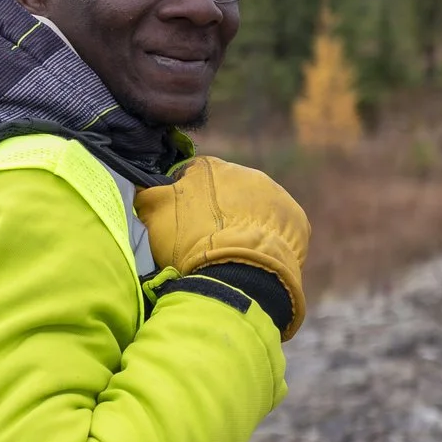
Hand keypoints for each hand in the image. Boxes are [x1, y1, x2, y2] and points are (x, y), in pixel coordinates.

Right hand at [134, 156, 310, 337]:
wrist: (239, 275)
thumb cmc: (192, 244)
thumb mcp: (155, 216)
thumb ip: (148, 194)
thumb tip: (145, 186)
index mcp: (210, 167)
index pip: (192, 175)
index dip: (184, 200)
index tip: (181, 225)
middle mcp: (246, 172)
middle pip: (227, 191)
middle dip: (219, 212)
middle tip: (209, 243)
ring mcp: (276, 195)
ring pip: (255, 208)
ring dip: (246, 225)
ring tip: (235, 255)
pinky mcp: (296, 220)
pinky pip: (279, 228)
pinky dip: (268, 241)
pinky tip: (257, 259)